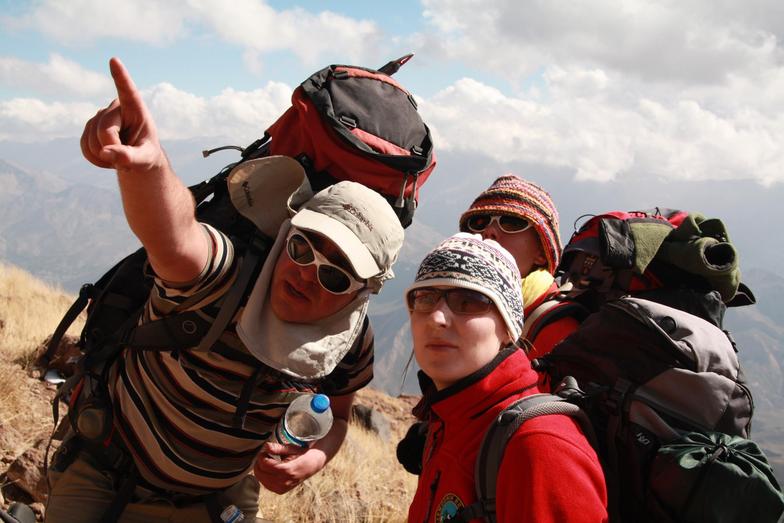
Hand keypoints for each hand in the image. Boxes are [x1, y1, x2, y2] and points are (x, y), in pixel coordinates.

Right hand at [80, 57, 165, 173]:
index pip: (127, 91)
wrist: (137, 159)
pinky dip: (95, 158)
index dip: (120, 77)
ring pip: (92, 141)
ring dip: (104, 156)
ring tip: (120, 155)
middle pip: (104, 131)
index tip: (114, 60)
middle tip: (128, 157)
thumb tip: (105, 152)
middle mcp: (115, 107)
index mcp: (136, 108)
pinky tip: (107, 156)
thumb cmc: (146, 154)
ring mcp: (99, 116)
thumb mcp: (145, 159)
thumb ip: (130, 156)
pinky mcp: (88, 126)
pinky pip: (84, 147)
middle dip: (113, 149)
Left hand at [253, 441, 327, 493]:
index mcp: (287, 470)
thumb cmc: (301, 454)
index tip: (265, 451)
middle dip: (259, 463)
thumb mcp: (291, 448)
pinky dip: (264, 477)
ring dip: (261, 470)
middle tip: (265, 456)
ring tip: (267, 462)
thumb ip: (278, 448)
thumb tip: (266, 446)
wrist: (312, 465)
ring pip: (261, 480)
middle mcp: (284, 482)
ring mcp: (282, 488)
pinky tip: (269, 471)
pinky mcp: (281, 491)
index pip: (265, 465)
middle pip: (261, 473)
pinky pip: (266, 485)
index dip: (261, 456)